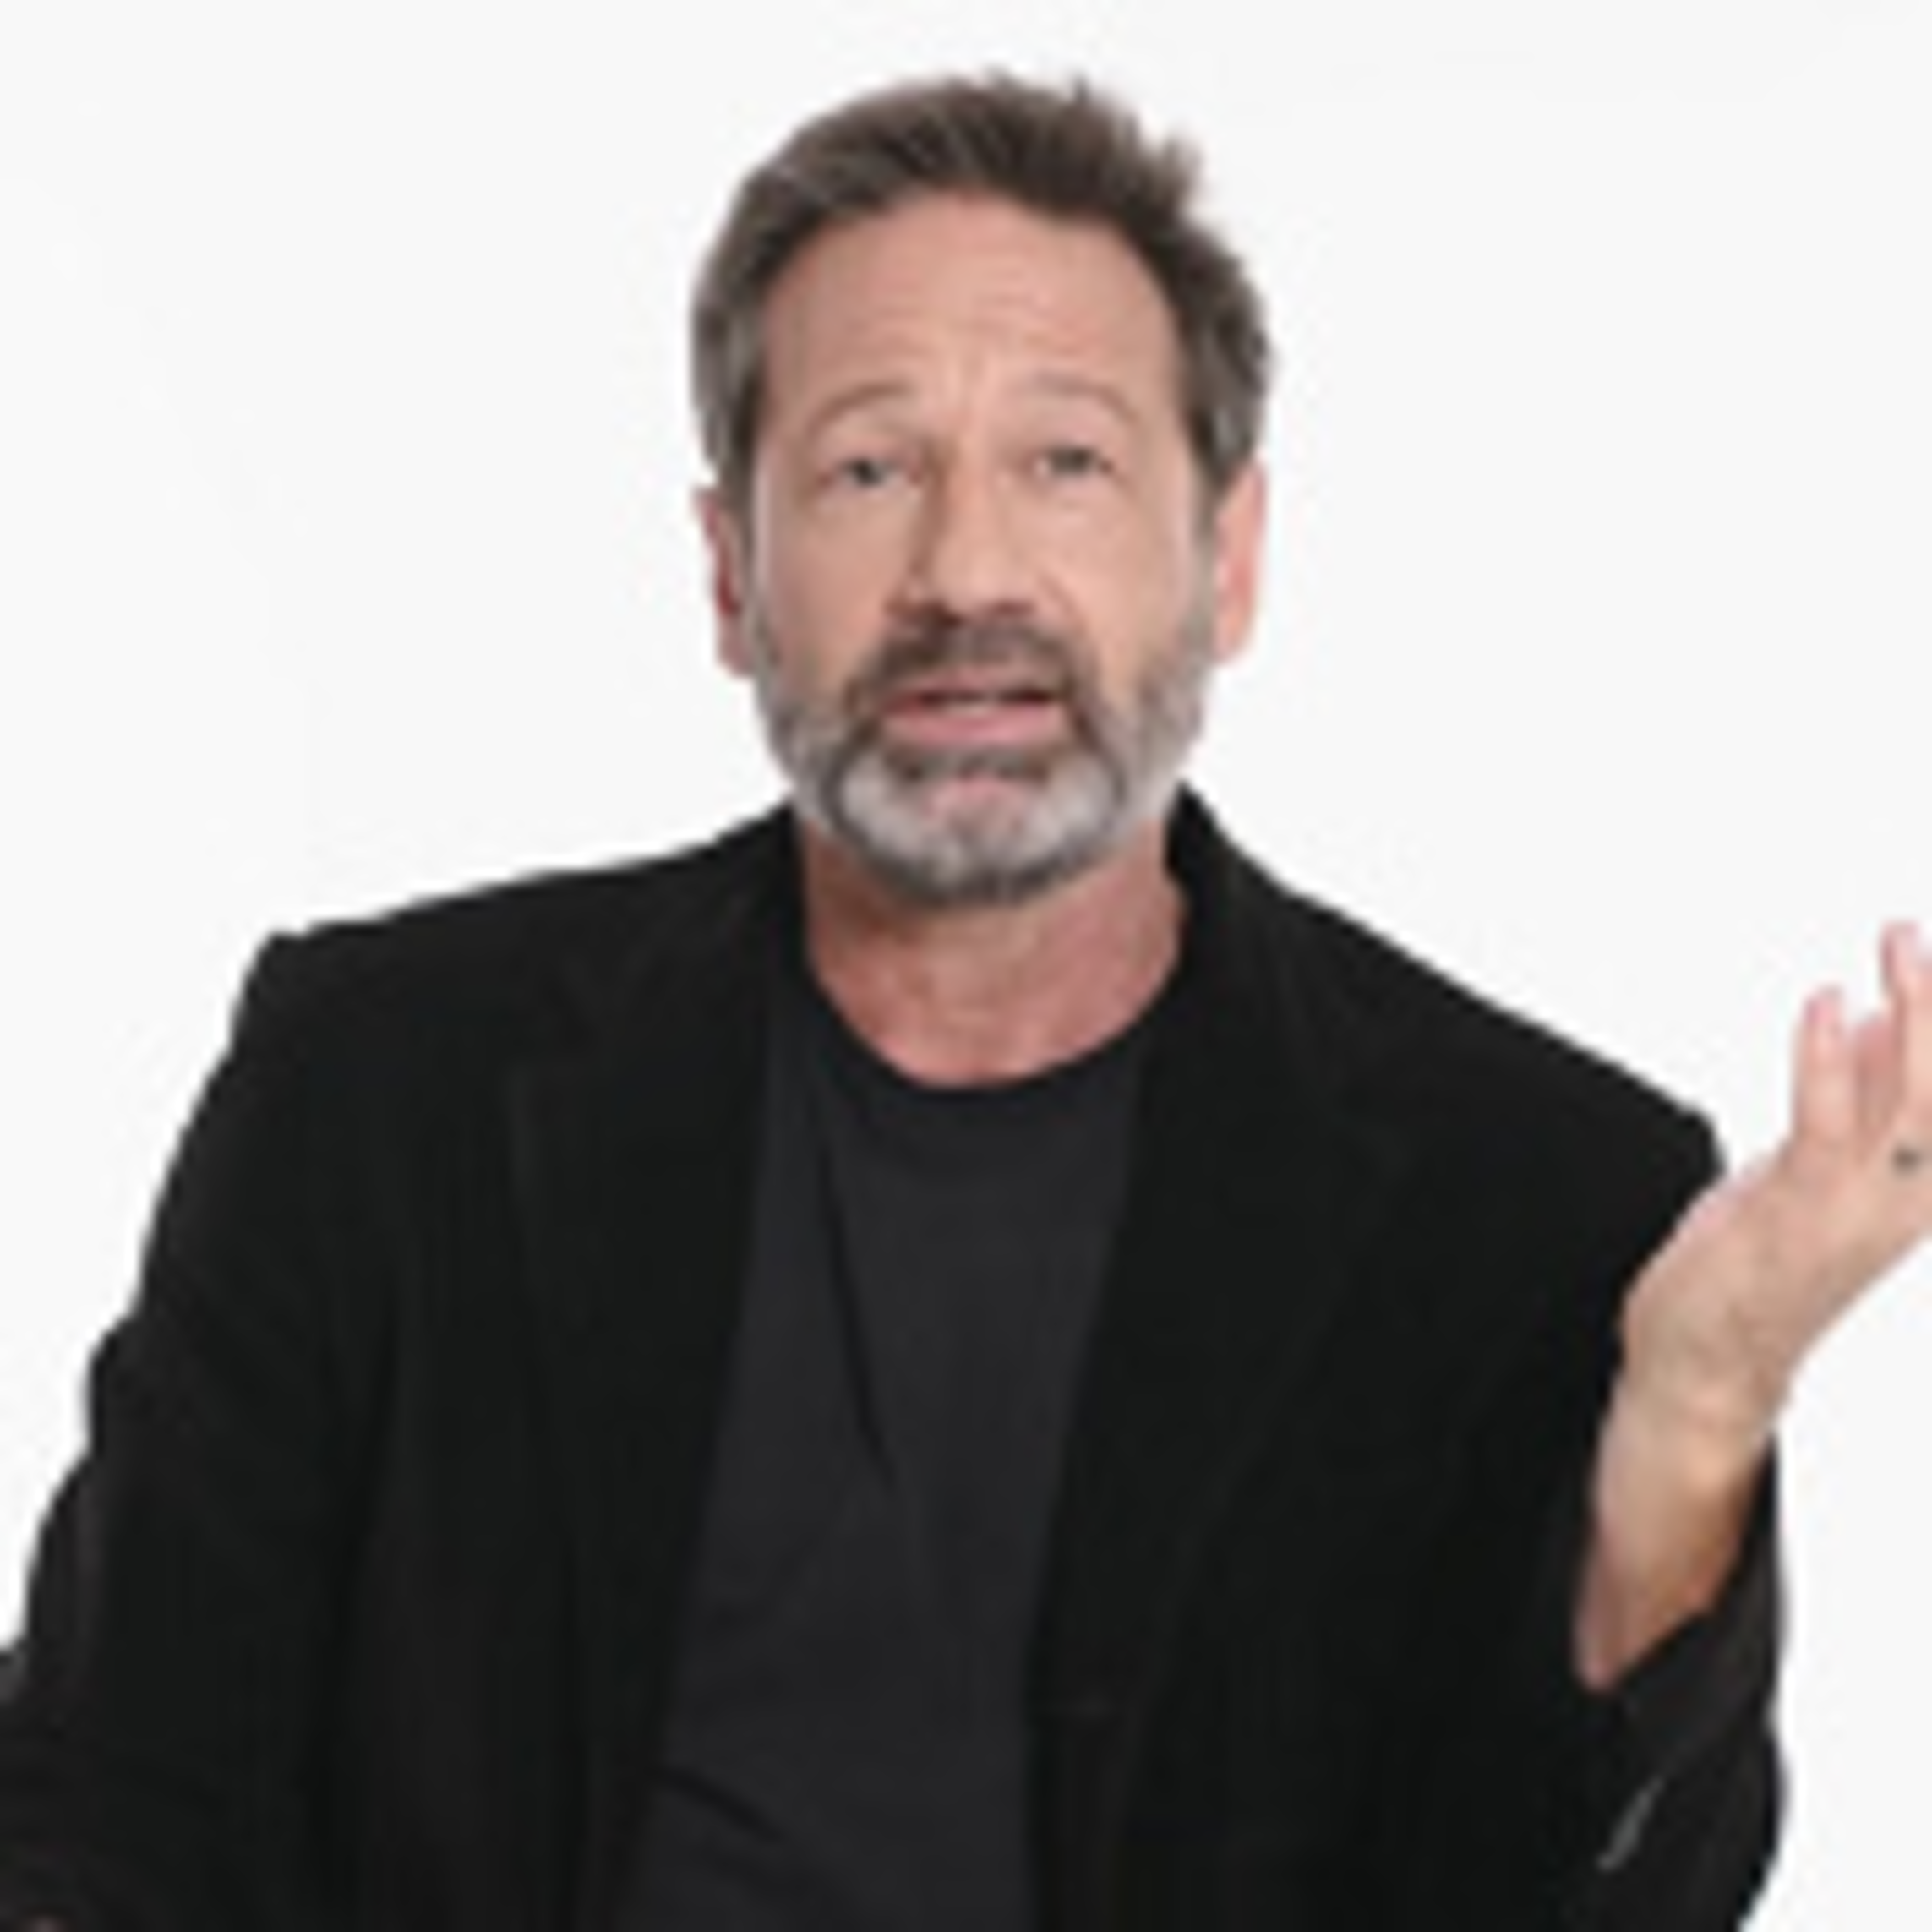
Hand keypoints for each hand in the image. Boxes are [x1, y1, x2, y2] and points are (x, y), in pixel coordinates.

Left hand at [1621, 921, 1931, 1454]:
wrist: (1710, 1359)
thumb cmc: (1762, 1260)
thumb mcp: (1815, 1162)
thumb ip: (1851, 1095)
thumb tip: (1875, 1017)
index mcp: (1919, 1186)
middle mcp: (1908, 1198)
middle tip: (1919, 933)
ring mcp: (1860, 1207)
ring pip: (1912, 1099)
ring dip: (1913, 1015)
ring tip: (1902, 943)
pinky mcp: (1801, 1208)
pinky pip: (1826, 1121)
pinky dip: (1825, 1057)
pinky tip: (1825, 1003)